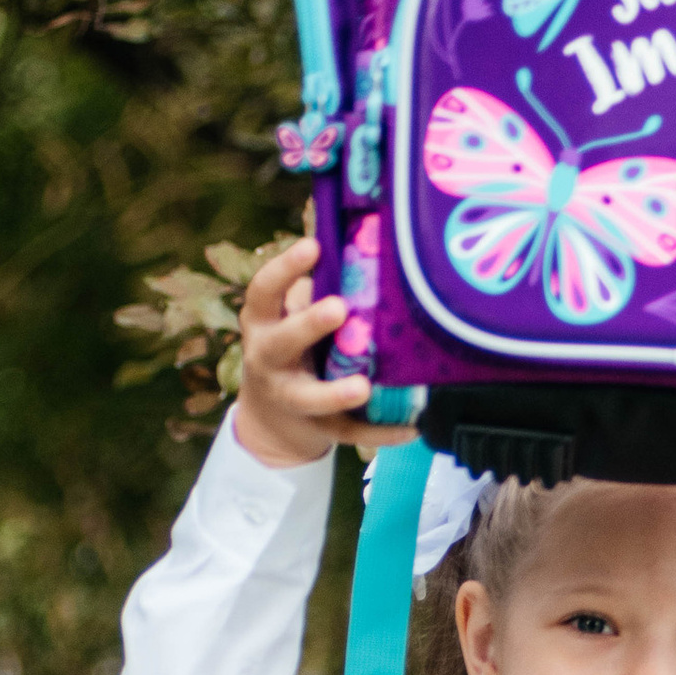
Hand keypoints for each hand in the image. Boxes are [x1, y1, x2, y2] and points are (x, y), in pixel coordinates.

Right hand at [231, 238, 386, 469]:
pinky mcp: (320, 428)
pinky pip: (351, 433)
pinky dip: (382, 432)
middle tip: (339, 308)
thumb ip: (317, 291)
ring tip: (363, 387)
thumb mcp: (289, 317)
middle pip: (281, 343)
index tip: (312, 246)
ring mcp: (292, 397)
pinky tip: (412, 427)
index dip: (284, 268)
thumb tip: (364, 241)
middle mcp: (270, 359)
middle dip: (307, 325)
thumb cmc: (293, 347)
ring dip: (335, 393)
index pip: (264, 292)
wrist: (271, 417)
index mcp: (263, 324)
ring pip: (309, 398)